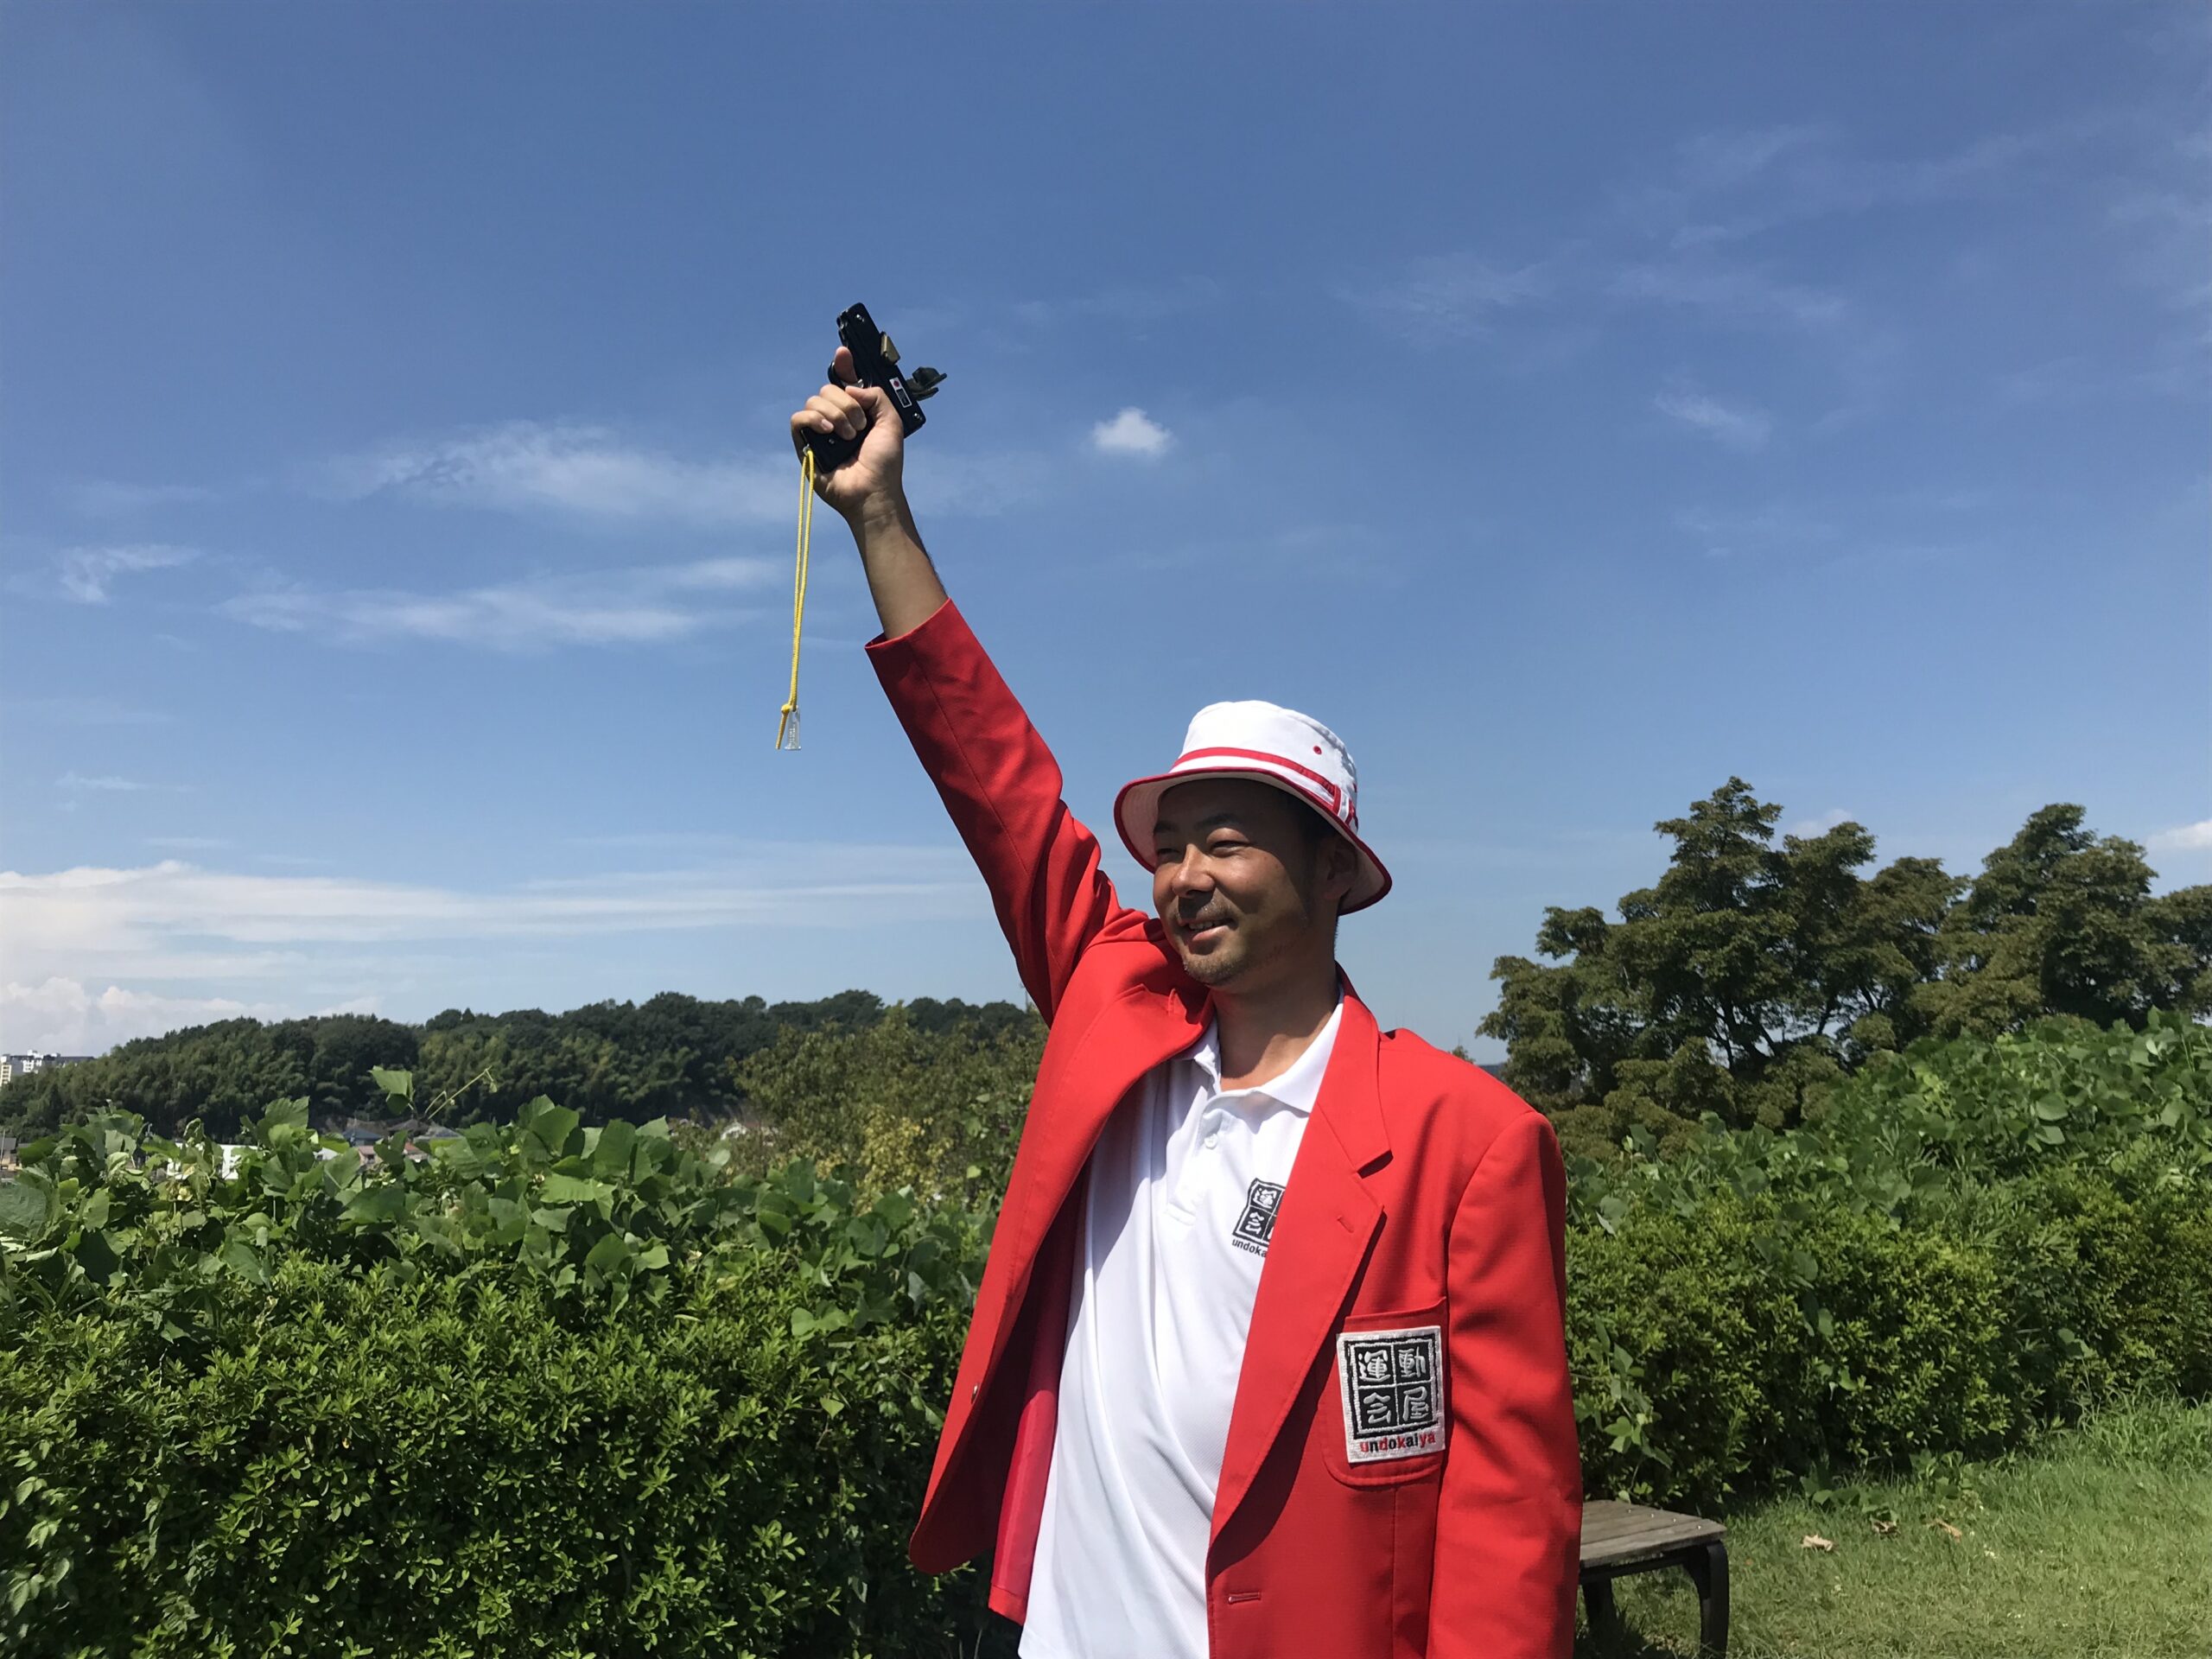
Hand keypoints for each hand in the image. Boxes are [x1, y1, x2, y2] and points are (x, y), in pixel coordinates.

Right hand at [789, 345, 906, 523]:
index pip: (845, 381)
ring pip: (814, 400)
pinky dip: (813, 419)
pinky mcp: (805, 444)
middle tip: (860, 426)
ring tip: (849, 437)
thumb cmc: (884, 463)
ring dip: (835, 414)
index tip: (843, 353)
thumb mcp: (891, 422)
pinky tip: (828, 431)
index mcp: (856, 411)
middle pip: (828, 388)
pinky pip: (798, 419)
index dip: (843, 365)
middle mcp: (836, 417)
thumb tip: (850, 388)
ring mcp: (820, 430)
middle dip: (846, 403)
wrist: (873, 490)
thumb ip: (876, 396)